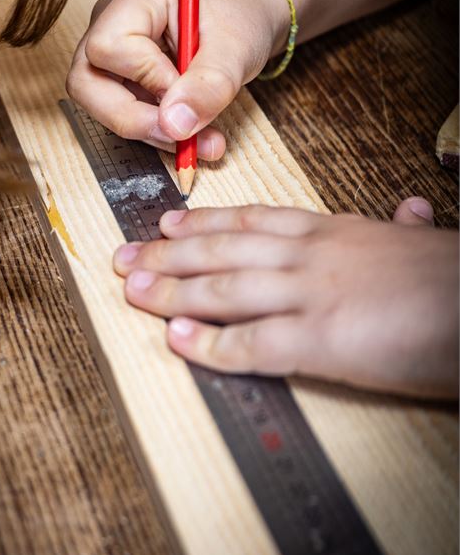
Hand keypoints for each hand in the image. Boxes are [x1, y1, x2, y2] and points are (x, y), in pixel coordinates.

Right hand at [66, 0, 287, 159]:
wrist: (248, 17)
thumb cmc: (241, 18)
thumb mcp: (236, 49)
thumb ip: (208, 86)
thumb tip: (174, 126)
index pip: (109, 48)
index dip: (145, 79)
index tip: (187, 88)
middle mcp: (111, 19)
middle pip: (86, 81)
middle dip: (133, 119)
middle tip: (182, 137)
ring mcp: (110, 50)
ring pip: (101, 104)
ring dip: (150, 131)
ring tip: (201, 141)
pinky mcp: (120, 76)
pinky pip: (121, 112)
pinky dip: (157, 130)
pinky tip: (192, 134)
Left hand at [113, 197, 458, 398]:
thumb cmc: (457, 278)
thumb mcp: (424, 243)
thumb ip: (403, 227)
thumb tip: (407, 209)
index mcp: (333, 231)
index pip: (253, 220)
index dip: (203, 221)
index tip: (167, 220)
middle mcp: (312, 255)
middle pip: (223, 250)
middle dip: (169, 254)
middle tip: (126, 257)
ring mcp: (314, 295)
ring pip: (226, 290)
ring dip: (173, 291)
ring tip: (134, 291)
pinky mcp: (324, 340)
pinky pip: (255, 344)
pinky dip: (212, 345)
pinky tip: (179, 342)